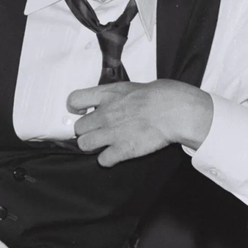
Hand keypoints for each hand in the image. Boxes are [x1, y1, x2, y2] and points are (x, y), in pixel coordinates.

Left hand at [67, 79, 212, 166]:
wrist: (173, 110)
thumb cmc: (157, 96)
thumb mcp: (128, 87)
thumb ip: (111, 95)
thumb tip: (104, 101)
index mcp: (106, 95)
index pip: (74, 100)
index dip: (75, 108)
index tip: (81, 112)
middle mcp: (104, 114)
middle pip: (78, 128)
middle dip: (86, 131)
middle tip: (97, 131)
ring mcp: (112, 133)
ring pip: (84, 145)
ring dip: (92, 146)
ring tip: (102, 144)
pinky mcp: (123, 149)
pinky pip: (103, 160)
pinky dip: (107, 160)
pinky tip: (115, 154)